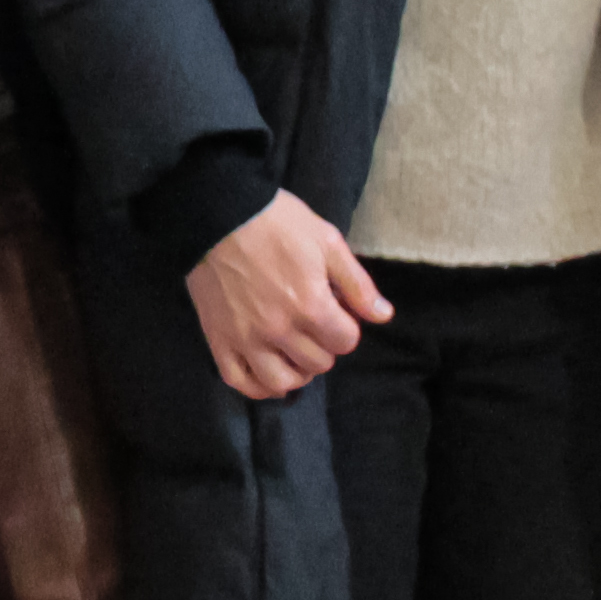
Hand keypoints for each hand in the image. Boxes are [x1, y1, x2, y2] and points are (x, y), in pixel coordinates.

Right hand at [186, 191, 391, 399]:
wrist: (217, 214)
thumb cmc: (276, 222)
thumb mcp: (327, 241)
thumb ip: (357, 283)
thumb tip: (383, 316)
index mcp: (310, 305)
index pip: (345, 342)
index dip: (346, 327)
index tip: (335, 311)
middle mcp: (279, 330)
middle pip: (318, 363)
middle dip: (324, 345)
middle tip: (314, 325)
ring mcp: (246, 339)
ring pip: (281, 381)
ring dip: (296, 372)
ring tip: (295, 353)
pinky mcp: (219, 339)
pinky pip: (240, 381)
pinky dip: (258, 386)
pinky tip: (268, 372)